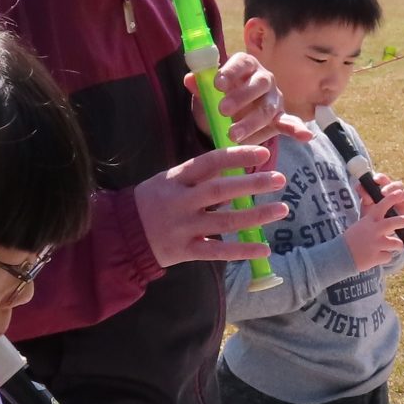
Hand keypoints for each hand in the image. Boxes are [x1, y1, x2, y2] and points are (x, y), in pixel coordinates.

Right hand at [133, 147, 290, 267]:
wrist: (121, 235)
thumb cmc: (152, 202)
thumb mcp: (169, 181)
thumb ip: (200, 177)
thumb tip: (238, 171)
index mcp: (176, 179)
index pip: (210, 162)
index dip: (237, 156)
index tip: (264, 152)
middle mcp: (180, 202)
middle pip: (220, 190)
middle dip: (252, 184)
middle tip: (280, 180)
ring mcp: (183, 228)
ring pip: (224, 222)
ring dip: (255, 216)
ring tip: (281, 209)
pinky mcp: (185, 251)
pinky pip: (218, 252)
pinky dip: (242, 250)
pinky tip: (264, 249)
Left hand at [202, 51, 313, 145]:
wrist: (227, 120)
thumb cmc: (216, 102)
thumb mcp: (204, 97)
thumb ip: (199, 89)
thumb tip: (190, 79)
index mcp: (244, 66)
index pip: (241, 63)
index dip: (231, 72)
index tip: (217, 84)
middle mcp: (263, 78)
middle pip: (258, 84)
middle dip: (241, 97)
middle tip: (222, 110)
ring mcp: (274, 98)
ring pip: (267, 108)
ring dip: (252, 122)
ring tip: (233, 134)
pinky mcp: (279, 118)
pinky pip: (289, 123)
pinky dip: (297, 129)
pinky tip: (305, 136)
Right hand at [344, 176, 403, 270]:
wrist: (339, 256)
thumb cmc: (353, 239)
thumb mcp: (362, 224)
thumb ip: (376, 219)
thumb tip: (393, 216)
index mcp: (369, 220)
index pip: (382, 205)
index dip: (392, 197)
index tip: (401, 191)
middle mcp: (373, 230)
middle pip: (394, 222)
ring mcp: (375, 244)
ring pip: (396, 243)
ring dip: (396, 245)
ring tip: (387, 247)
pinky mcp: (376, 257)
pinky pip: (389, 256)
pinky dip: (384, 257)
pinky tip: (374, 256)